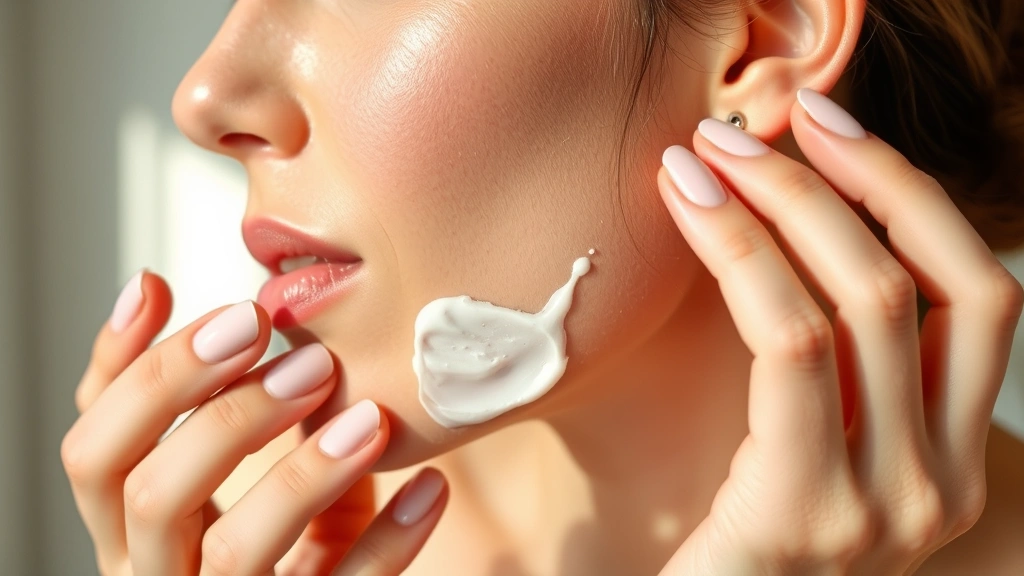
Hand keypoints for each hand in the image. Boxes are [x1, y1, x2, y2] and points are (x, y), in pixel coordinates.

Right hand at [62, 276, 448, 575]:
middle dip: (227, 413)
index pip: (95, 451)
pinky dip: (388, 542)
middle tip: (310, 359)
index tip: (236, 310)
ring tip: (370, 418)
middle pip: (150, 494)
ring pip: (234, 550)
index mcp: (131, 529)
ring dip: (304, 473)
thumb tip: (151, 286)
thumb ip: (200, 397)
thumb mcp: (232, 474)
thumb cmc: (277, 540)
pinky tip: (430, 487)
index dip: (146, 375)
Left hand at [656, 89, 1022, 574]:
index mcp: (947, 457)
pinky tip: (689, 213)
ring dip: (782, 207)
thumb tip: (798, 221)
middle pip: (929, 284)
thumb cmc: (733, 541)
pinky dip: (742, 258)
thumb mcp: (803, 448)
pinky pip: (790, 348)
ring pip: (865, 303)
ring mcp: (887, 506)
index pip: (977, 294)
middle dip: (842, 183)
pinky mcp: (804, 515)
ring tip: (703, 159)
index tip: (828, 127)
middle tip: (749, 129)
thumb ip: (827, 366)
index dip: (911, 194)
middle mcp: (940, 483)